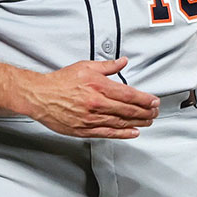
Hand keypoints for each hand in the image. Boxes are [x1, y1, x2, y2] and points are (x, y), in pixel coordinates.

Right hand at [21, 57, 159, 138]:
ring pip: (121, 123)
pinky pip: (109, 133)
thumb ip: (107, 66)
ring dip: (138, 122)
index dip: (145, 99)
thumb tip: (123, 62)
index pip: (129, 94)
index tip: (154, 101)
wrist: (40, 96)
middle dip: (146, 112)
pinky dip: (123, 134)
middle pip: (129, 110)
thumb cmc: (60, 82)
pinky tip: (133, 133)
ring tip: (149, 121)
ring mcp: (91, 119)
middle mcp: (97, 104)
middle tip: (155, 112)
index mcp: (98, 86)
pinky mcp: (85, 130)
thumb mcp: (85, 66)